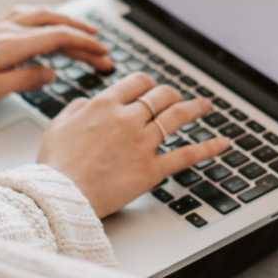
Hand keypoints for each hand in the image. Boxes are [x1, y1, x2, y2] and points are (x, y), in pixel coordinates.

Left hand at [0, 7, 112, 110]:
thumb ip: (24, 80)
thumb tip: (51, 73)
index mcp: (12, 44)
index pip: (58, 38)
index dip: (85, 45)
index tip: (104, 55)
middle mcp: (8, 30)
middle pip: (56, 24)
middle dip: (83, 35)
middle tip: (104, 50)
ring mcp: (0, 27)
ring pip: (42, 15)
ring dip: (67, 22)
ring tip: (86, 33)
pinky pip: (27, 15)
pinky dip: (46, 17)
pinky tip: (49, 23)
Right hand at [36, 72, 236, 217]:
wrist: (61, 194)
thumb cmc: (54, 165)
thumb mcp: (57, 125)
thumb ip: (76, 108)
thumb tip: (88, 102)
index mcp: (104, 105)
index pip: (136, 83)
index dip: (147, 84)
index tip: (150, 88)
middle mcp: (128, 119)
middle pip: (160, 95)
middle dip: (170, 94)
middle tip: (176, 97)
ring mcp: (143, 143)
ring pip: (177, 117)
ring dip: (195, 108)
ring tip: (205, 105)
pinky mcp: (152, 169)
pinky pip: (187, 155)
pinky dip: (209, 148)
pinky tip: (223, 143)